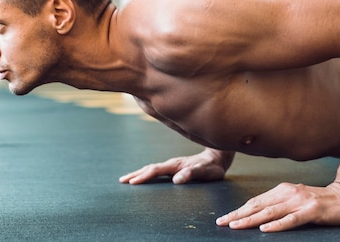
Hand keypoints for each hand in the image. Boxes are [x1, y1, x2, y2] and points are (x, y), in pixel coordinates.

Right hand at [119, 148, 233, 184]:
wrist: (218, 156)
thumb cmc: (213, 167)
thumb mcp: (205, 172)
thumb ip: (192, 174)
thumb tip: (177, 179)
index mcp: (176, 165)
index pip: (156, 170)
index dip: (144, 176)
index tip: (132, 183)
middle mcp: (172, 164)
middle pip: (149, 168)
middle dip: (135, 175)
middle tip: (121, 181)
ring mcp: (172, 165)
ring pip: (152, 168)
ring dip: (139, 173)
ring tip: (127, 179)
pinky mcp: (174, 167)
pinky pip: (157, 170)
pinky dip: (146, 173)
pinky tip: (144, 177)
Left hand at [216, 181, 339, 231]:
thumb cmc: (321, 201)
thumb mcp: (296, 199)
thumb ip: (280, 204)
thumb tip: (259, 213)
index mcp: (282, 190)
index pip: (256, 202)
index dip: (239, 210)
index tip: (224, 218)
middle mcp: (288, 193)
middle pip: (258, 206)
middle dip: (238, 215)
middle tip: (222, 222)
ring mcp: (300, 202)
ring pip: (270, 213)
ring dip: (251, 220)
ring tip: (235, 226)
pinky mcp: (312, 211)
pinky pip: (292, 220)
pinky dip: (277, 225)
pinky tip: (265, 229)